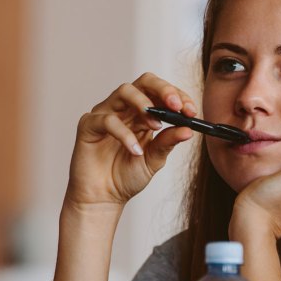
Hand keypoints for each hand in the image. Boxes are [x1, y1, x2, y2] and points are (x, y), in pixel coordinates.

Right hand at [65, 73, 195, 207]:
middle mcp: (124, 109)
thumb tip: (188, 130)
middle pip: (144, 82)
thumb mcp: (154, 160)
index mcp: (142, 114)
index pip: (161, 93)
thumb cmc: (126, 177)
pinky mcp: (89, 125)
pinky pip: (107, 120)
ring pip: (124, 91)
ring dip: (144, 104)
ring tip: (156, 125)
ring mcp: (106, 114)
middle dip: (163, 90)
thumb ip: (168, 143)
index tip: (191, 111)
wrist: (104, 198)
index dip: (178, 97)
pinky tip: (135, 150)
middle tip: (177, 106)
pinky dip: (125, 134)